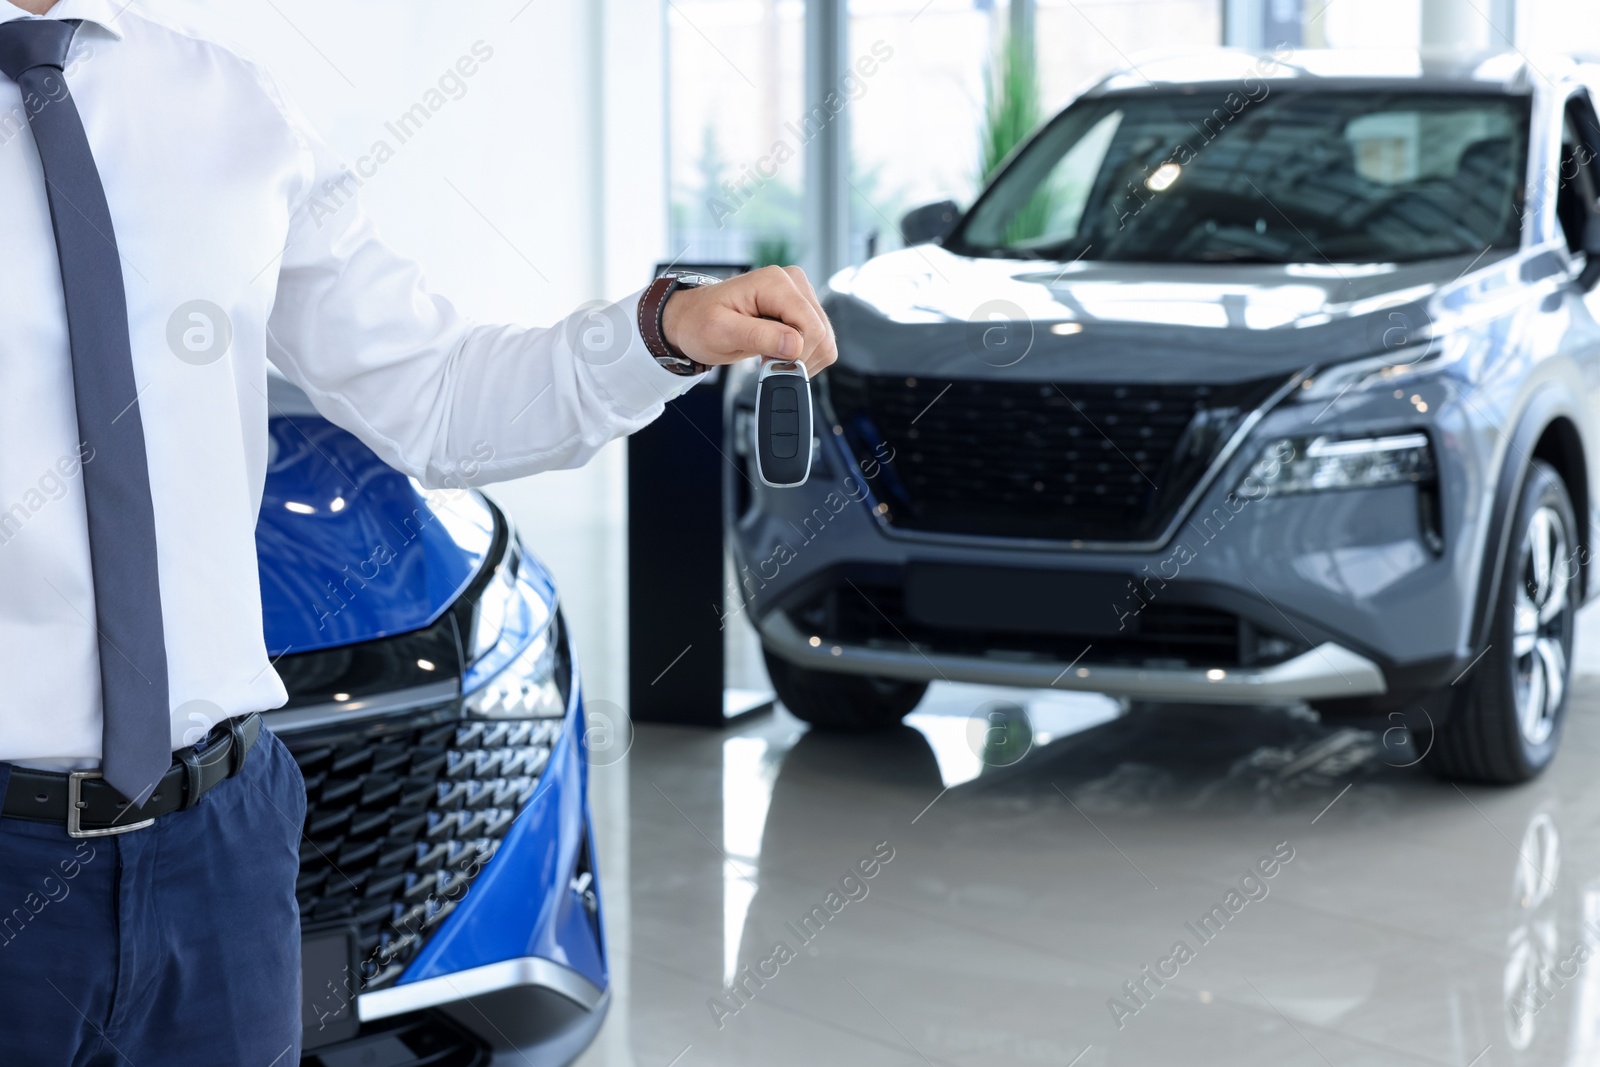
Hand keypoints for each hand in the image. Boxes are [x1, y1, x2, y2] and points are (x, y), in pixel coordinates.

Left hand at [659, 265, 837, 378]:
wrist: (691, 320)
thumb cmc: (699, 322)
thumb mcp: (721, 332)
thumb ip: (759, 337)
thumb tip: (795, 345)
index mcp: (775, 282)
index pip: (810, 325)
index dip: (797, 354)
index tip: (769, 363)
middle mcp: (792, 283)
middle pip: (821, 333)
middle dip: (798, 357)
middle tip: (766, 361)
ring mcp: (799, 295)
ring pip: (824, 339)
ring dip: (801, 358)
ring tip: (770, 356)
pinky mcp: (801, 310)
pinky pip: (819, 340)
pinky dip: (802, 356)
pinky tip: (778, 353)